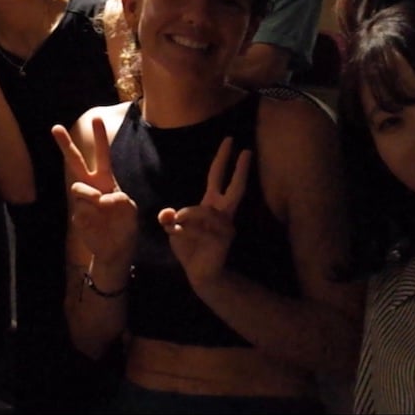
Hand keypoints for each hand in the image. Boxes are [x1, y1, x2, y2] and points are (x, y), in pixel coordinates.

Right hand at [52, 116, 137, 262]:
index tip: (95, 118)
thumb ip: (119, 200)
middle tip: (56, 127)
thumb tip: (101, 198)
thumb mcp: (129, 210)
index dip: (99, 137)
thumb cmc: (125, 226)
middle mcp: (92, 187)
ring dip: (89, 193)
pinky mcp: (78, 216)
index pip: (102, 155)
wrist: (116, 250)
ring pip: (78, 187)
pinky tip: (98, 224)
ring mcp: (82, 201)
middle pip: (76, 162)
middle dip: (65, 145)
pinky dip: (92, 216)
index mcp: (107, 181)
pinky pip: (81, 210)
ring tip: (100, 205)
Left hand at [159, 138, 249, 288]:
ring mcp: (226, 226)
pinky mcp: (223, 239)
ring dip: (183, 218)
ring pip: (200, 211)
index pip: (218, 177)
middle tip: (247, 150)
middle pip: (236, 188)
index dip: (223, 159)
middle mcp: (223, 213)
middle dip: (240, 169)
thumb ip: (169, 217)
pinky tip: (175, 233)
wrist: (201, 274)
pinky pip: (197, 228)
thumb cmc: (190, 248)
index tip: (230, 140)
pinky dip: (182, 230)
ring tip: (175, 227)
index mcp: (212, 205)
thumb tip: (168, 213)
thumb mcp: (173, 229)